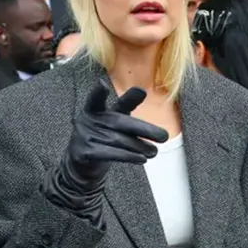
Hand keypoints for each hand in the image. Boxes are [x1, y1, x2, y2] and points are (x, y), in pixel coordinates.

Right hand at [46, 85, 167, 212]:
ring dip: (140, 146)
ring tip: (155, 152)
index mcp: (94, 110)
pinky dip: (128, 156)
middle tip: (164, 136)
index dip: (98, 92)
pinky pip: (111, 154)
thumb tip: (142, 90)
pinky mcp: (85, 153)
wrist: (82, 164)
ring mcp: (84, 137)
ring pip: (118, 141)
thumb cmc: (103, 135)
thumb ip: (127, 104)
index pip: (96, 99)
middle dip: (143, 129)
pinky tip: (142, 159)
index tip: (102, 84)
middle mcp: (88, 121)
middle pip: (118, 123)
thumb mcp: (114, 118)